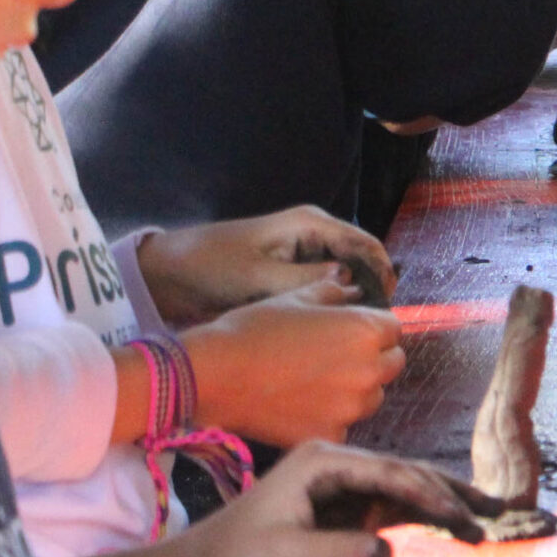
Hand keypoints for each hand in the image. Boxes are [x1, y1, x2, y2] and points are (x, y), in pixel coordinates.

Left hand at [135, 206, 392, 325]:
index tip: (385, 309)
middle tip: (372, 327)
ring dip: (354, 298)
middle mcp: (315, 235)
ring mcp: (305, 253)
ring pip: (348, 275)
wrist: (171, 272)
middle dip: (372, 289)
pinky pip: (327, 285)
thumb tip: (352, 284)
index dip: (382, 274)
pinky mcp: (294, 272)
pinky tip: (335, 327)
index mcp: (311, 224)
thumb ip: (306, 279)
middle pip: (362, 259)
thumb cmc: (212, 267)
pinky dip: (335, 302)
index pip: (365, 244)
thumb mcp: (258, 276)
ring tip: (356, 331)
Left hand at [159, 441, 499, 556]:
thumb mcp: (282, 555)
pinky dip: (424, 523)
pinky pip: (393, 516)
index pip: (390, 473)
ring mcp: (343, 492)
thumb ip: (337, 550)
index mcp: (321, 461)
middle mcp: (338, 468)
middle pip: (407, 476)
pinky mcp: (343, 519)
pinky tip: (454, 530)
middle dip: (453, 495)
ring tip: (487, 524)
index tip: (464, 517)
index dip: (431, 494)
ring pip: (406, 495)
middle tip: (497, 514)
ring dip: (445, 509)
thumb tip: (389, 550)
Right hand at [180, 278, 406, 446]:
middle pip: (391, 364)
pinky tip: (302, 405)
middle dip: (372, 358)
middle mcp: (368, 370)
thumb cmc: (254, 329)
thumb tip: (352, 288)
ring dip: (356, 389)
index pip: (394, 329)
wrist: (216, 375)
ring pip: (371, 397)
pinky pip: (345, 424)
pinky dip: (330, 417)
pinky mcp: (332, 435)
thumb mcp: (296, 298)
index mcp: (366, 331)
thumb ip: (333, 292)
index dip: (374, 328)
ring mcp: (351, 407)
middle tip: (335, 356)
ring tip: (317, 381)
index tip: (351, 331)